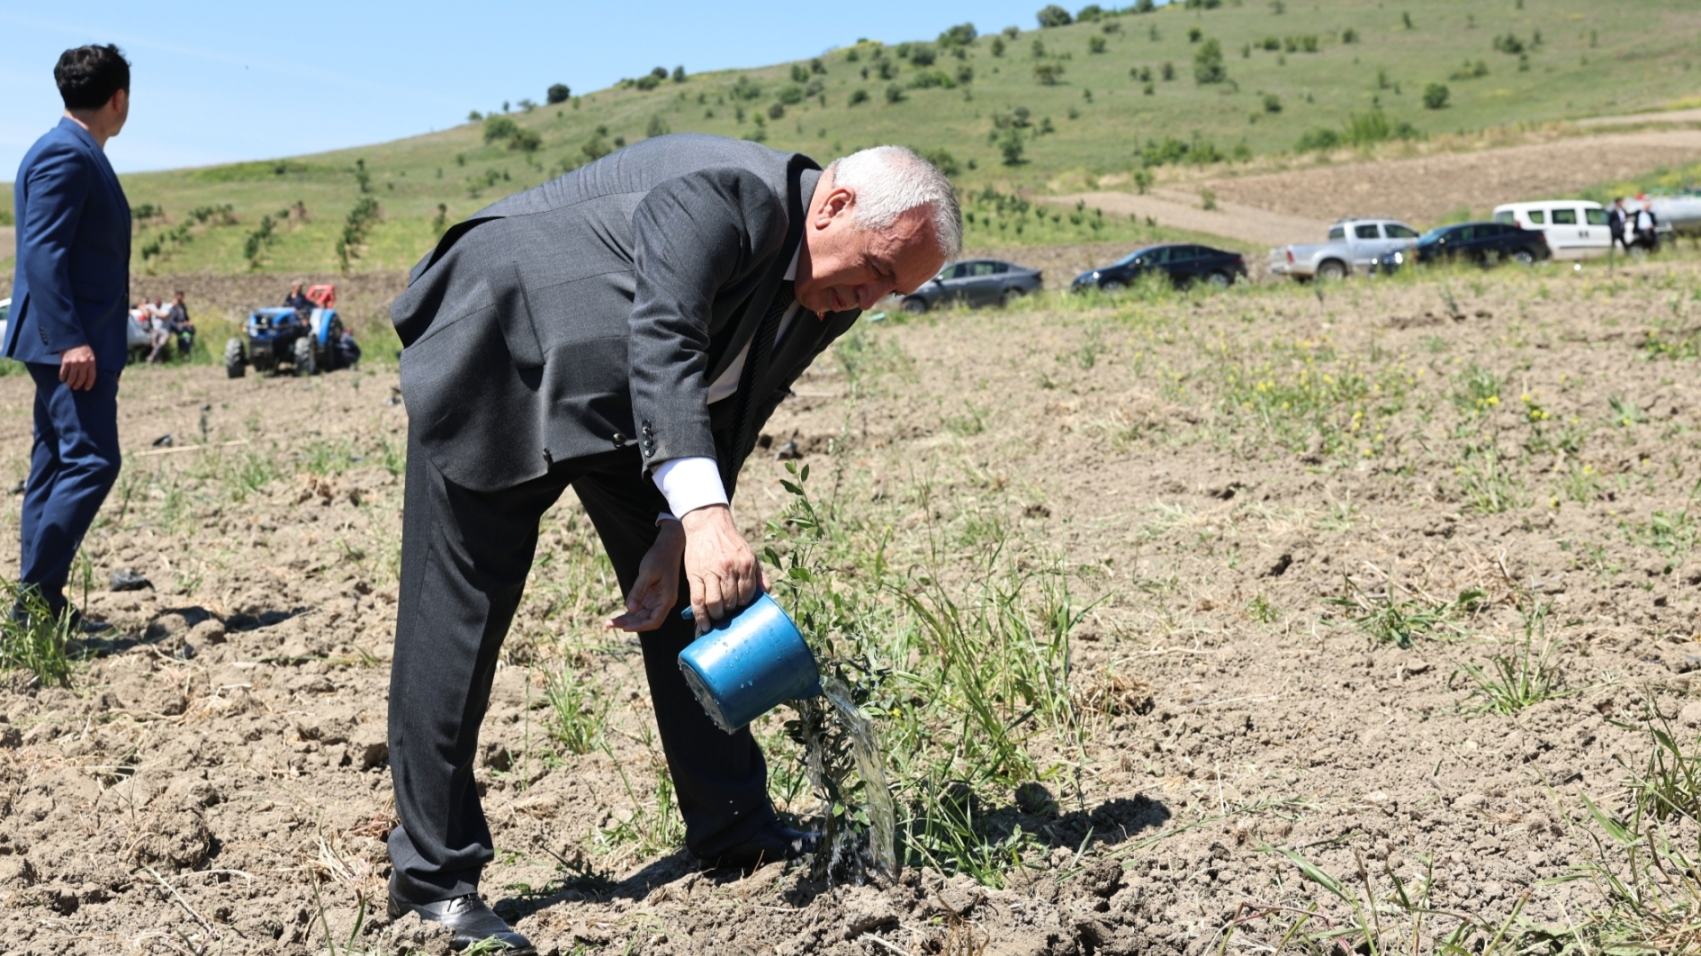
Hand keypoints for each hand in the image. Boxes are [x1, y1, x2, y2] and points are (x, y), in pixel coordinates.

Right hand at [59, 345, 96, 390]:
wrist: (72, 340)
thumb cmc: (83, 349)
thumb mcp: (91, 356)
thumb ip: (90, 365)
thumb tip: (88, 377)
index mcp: (91, 362)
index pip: (91, 376)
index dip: (89, 384)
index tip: (86, 388)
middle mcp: (83, 363)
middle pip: (81, 378)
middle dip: (78, 385)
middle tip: (76, 387)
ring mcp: (74, 362)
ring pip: (72, 377)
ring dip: (70, 383)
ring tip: (69, 385)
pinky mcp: (65, 361)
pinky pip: (63, 372)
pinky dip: (62, 377)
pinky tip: (62, 379)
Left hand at [609, 520, 685, 631]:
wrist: (668, 546)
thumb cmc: (660, 558)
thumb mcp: (647, 573)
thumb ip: (639, 591)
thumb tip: (630, 609)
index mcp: (667, 599)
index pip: (655, 620)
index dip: (640, 626)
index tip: (624, 627)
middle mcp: (664, 602)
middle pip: (646, 620)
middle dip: (629, 624)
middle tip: (609, 624)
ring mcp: (658, 599)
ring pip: (642, 615)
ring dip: (628, 619)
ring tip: (610, 622)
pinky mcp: (652, 595)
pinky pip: (641, 608)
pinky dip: (631, 612)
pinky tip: (619, 615)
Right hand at [680, 504, 763, 635]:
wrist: (708, 525)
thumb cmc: (729, 542)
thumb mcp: (749, 554)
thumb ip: (758, 574)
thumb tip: (767, 592)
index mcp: (745, 565)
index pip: (746, 595)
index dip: (743, 605)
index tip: (739, 608)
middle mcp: (730, 569)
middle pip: (731, 601)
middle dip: (730, 611)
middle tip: (727, 613)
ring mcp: (711, 572)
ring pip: (715, 603)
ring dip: (717, 614)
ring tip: (717, 616)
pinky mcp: (695, 575)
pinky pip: (698, 600)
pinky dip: (701, 616)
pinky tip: (704, 625)